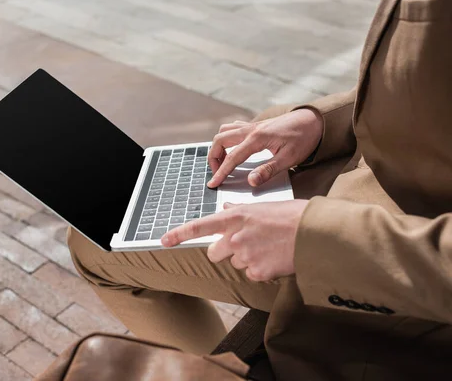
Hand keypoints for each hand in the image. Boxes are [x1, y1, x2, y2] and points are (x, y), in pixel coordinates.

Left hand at [161, 200, 308, 280]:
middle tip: (246, 245)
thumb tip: (227, 210)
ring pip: (236, 263)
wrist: (316, 234)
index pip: (200, 226)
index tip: (164, 240)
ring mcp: (245, 256)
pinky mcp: (257, 272)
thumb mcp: (263, 207)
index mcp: (236, 217)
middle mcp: (236, 237)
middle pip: (215, 253)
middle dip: (225, 251)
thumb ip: (241, 211)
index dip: (179, 234)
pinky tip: (275, 258)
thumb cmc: (294, 216)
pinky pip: (252, 274)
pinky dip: (261, 269)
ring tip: (269, 248)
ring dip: (247, 259)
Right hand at [207, 108, 322, 187]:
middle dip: (214, 158)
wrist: (314, 120)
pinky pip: (233, 128)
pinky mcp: (256, 125)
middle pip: (220, 140)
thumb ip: (268, 170)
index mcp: (257, 138)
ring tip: (223, 161)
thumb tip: (251, 181)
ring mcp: (252, 125)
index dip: (221, 172)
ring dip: (218, 146)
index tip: (213, 183)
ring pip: (224, 131)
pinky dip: (227, 138)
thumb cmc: (304, 138)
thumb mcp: (289, 158)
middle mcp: (251, 129)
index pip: (232, 157)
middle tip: (218, 173)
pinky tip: (234, 148)